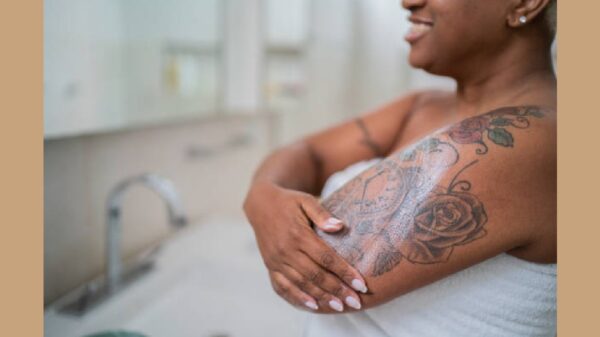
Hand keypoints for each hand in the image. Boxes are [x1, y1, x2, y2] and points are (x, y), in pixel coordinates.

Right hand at [243, 182, 367, 312]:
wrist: (261, 205)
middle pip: (315, 275)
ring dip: (321, 297)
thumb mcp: (305, 200)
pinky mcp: (270, 267)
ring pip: (301, 284)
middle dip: (337, 290)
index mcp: (298, 234)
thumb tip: (340, 227)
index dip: (344, 272)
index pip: (326, 258)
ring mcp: (276, 261)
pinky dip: (297, 299)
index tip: (361, 284)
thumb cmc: (289, 202)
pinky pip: (282, 287)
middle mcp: (286, 250)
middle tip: (356, 302)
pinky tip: (313, 306)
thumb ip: (322, 214)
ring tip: (339, 307)